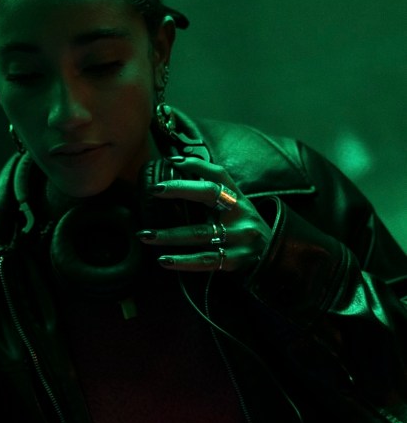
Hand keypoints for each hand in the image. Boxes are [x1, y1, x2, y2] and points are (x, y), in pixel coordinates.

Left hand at [138, 156, 271, 273]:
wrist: (277, 260)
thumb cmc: (246, 232)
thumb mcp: (237, 211)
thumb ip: (214, 199)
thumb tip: (179, 178)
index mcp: (238, 199)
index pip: (219, 175)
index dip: (197, 165)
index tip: (172, 161)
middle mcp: (241, 214)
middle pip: (208, 195)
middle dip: (180, 189)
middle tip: (154, 190)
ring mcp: (240, 238)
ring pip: (199, 233)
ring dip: (169, 234)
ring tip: (145, 234)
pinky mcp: (237, 260)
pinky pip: (205, 260)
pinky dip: (182, 261)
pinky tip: (164, 260)